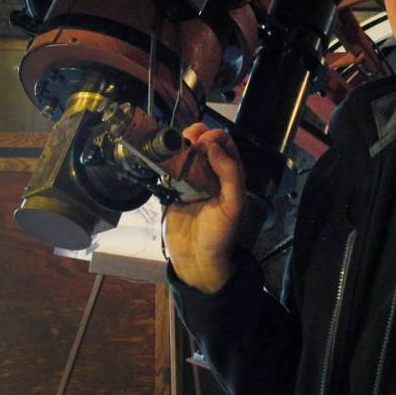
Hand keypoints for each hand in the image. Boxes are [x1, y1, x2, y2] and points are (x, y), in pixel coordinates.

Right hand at [163, 123, 245, 292]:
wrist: (196, 259)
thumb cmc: (219, 234)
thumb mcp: (233, 204)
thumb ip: (229, 173)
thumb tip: (213, 146)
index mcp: (229, 174)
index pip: (224, 143)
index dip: (214, 137)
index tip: (203, 143)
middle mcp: (210, 173)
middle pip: (202, 141)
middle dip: (195, 135)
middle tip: (187, 143)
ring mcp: (190, 180)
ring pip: (184, 151)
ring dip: (178, 144)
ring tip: (173, 148)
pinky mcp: (172, 189)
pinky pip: (168, 167)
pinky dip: (164, 159)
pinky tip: (161, 158)